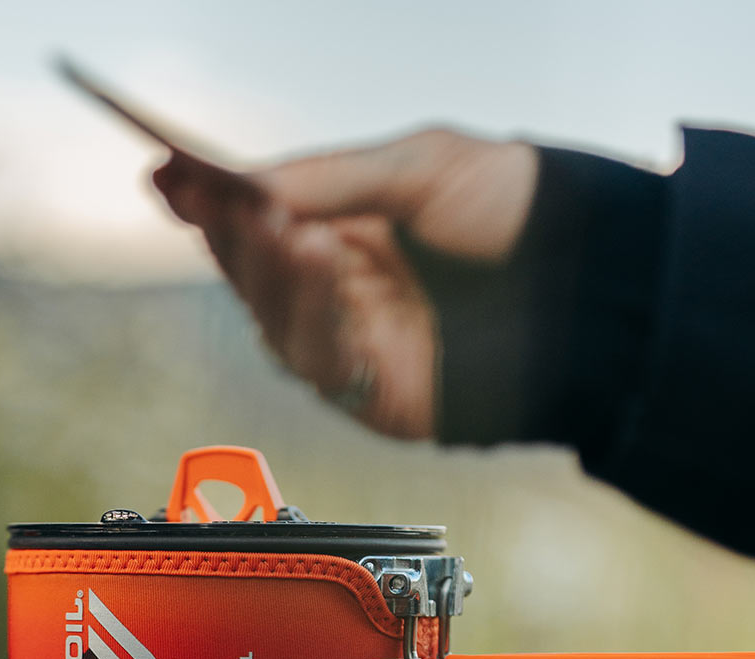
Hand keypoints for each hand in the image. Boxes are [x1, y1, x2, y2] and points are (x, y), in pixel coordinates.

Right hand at [153, 130, 538, 440]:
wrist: (590, 285)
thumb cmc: (518, 215)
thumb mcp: (420, 168)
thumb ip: (332, 180)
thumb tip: (246, 187)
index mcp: (346, 231)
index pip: (258, 221)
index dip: (208, 203)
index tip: (164, 174)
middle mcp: (341, 293)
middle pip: (253, 275)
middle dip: (228, 236)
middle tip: (210, 200)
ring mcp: (354, 347)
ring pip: (276, 321)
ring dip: (269, 272)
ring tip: (280, 227)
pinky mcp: (373, 395)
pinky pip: (320, 361)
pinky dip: (313, 312)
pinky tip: (319, 265)